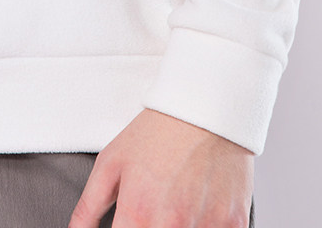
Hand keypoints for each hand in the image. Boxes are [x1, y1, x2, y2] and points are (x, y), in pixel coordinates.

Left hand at [68, 109, 253, 227]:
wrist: (205, 106)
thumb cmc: (156, 133)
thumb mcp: (111, 163)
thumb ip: (88, 208)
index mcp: (138, 213)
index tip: (125, 227)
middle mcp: (172, 225)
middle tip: (150, 212)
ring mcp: (206, 226)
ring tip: (173, 207)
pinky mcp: (234, 224)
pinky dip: (204, 227)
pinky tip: (196, 210)